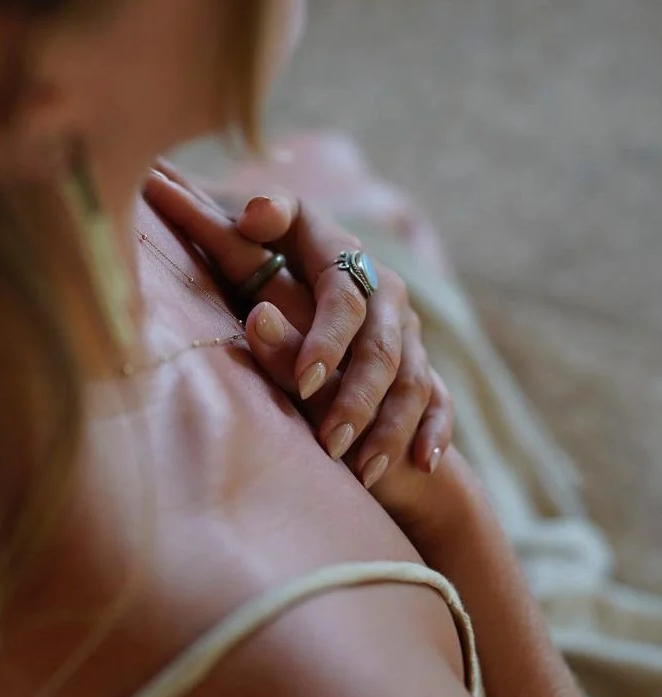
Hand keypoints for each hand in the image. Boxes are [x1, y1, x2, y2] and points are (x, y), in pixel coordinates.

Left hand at [143, 162, 452, 487]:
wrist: (321, 277)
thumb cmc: (270, 256)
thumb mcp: (265, 243)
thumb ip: (259, 232)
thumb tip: (256, 224)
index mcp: (342, 258)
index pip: (343, 298)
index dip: (326, 339)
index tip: (304, 382)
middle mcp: (383, 292)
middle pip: (382, 350)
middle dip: (357, 398)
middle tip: (330, 442)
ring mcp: (408, 331)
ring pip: (411, 382)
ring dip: (390, 428)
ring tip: (364, 471)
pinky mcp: (422, 365)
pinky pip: (440, 400)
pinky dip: (434, 430)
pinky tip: (423, 463)